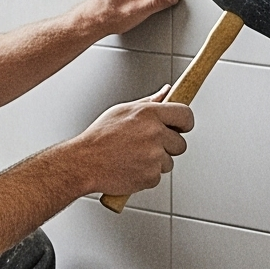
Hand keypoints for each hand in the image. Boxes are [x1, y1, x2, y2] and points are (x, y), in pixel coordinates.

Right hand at [73, 91, 193, 196]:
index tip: (181, 127)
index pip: (185, 115)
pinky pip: (157, 176)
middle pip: (181, 143)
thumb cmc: (99, 137)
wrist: (83, 163)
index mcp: (149, 114)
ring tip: (133, 157)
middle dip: (168, 146)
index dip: (185, 123)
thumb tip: (167, 92)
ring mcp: (154, 157)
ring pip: (169, 162)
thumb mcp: (122, 111)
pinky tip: (130, 167)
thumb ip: (149, 102)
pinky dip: (146, 175)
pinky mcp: (150, 176)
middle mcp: (154, 134)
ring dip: (156, 162)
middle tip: (147, 146)